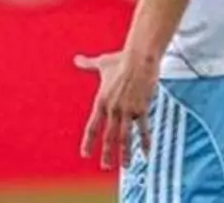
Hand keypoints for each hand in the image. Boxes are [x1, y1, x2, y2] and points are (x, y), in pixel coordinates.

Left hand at [75, 51, 157, 169]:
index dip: (89, 141)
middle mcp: (113, 108)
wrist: (139, 57)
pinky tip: (146, 154)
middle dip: (107, 153)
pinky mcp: (142, 108)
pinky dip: (145, 142)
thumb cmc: (120, 59)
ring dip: (125, 152)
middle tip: (105, 166)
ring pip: (125, 136)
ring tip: (125, 165)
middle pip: (109, 136)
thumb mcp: (102, 63)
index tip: (85, 154)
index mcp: (102, 101)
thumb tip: (76, 59)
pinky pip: (143, 129)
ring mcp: (128, 110)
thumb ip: (87, 65)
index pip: (93, 126)